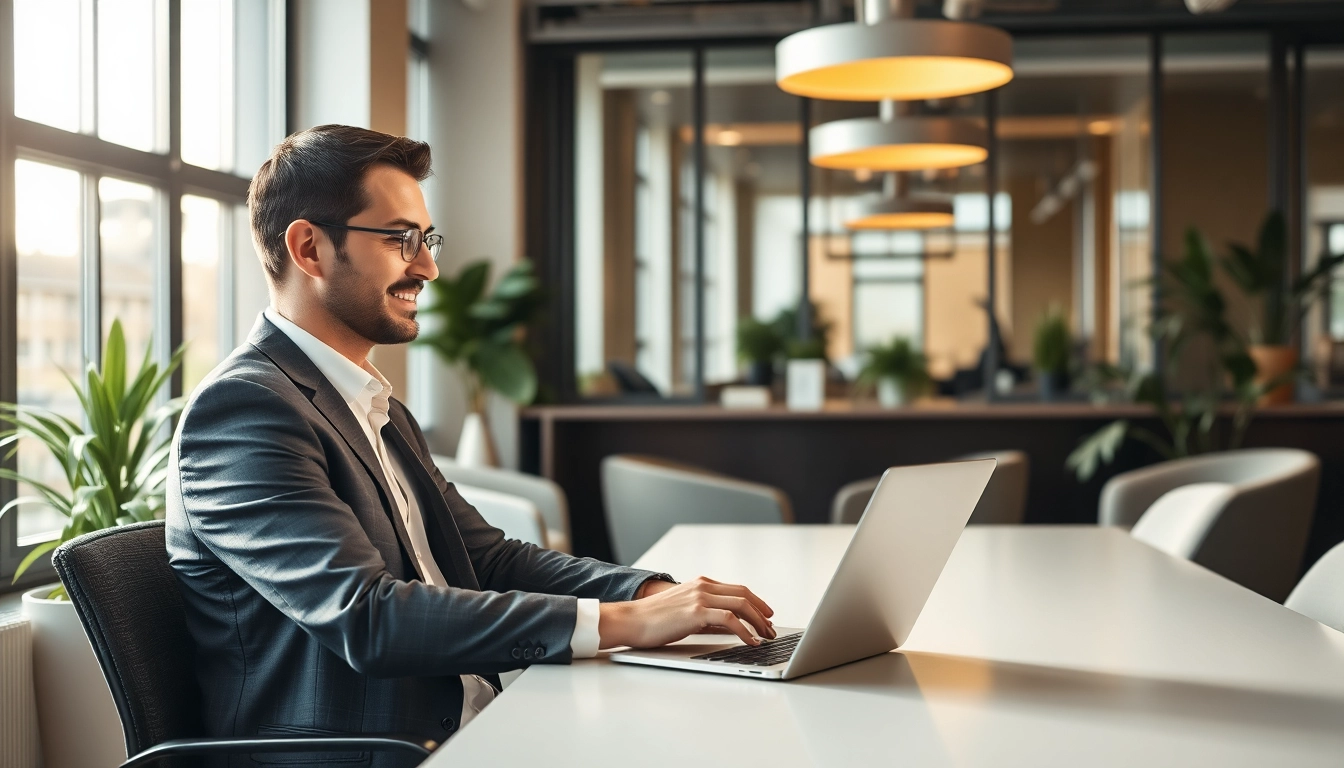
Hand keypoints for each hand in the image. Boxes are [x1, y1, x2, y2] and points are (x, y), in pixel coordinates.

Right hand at [599, 576, 774, 649]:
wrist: (630, 620)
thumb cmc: (653, 620)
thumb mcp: (685, 611)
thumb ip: (707, 615)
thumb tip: (730, 627)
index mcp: (701, 583)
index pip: (737, 589)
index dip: (756, 602)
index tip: (766, 615)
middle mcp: (703, 586)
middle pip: (744, 595)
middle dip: (762, 612)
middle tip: (771, 627)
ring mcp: (700, 597)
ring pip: (741, 605)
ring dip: (758, 622)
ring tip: (766, 636)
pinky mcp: (697, 612)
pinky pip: (731, 620)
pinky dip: (746, 631)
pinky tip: (751, 641)